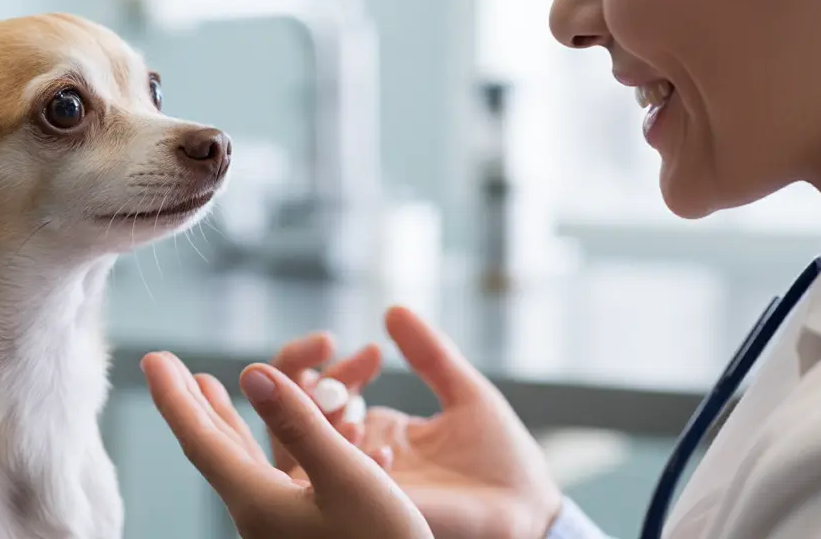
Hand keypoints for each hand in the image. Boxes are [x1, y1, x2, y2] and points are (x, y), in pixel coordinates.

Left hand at [142, 351, 431, 538]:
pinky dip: (269, 443)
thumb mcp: (347, 479)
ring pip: (243, 463)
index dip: (174, 396)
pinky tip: (285, 431)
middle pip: (213, 449)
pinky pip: (276, 478)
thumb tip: (251, 374)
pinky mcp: (303, 533)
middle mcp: (259, 516)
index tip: (153, 357)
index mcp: (256, 503)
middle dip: (191, 403)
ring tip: (208, 389)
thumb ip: (300, 425)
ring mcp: (279, 527)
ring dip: (226, 421)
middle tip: (166, 366)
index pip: (200, 440)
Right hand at [275, 307, 563, 538]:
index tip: (371, 351)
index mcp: (373, 429)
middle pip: (290, 412)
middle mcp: (354, 456)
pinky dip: (341, 458)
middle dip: (301, 377)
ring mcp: (356, 484)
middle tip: (351, 361)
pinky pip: (327, 485)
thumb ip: (430, 354)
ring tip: (351, 403)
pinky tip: (381, 447)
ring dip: (311, 415)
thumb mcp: (465, 394)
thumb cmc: (501, 459)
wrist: (529, 510)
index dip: (329, 363)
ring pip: (294, 447)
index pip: (319, 390)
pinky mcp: (368, 511)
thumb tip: (392, 310)